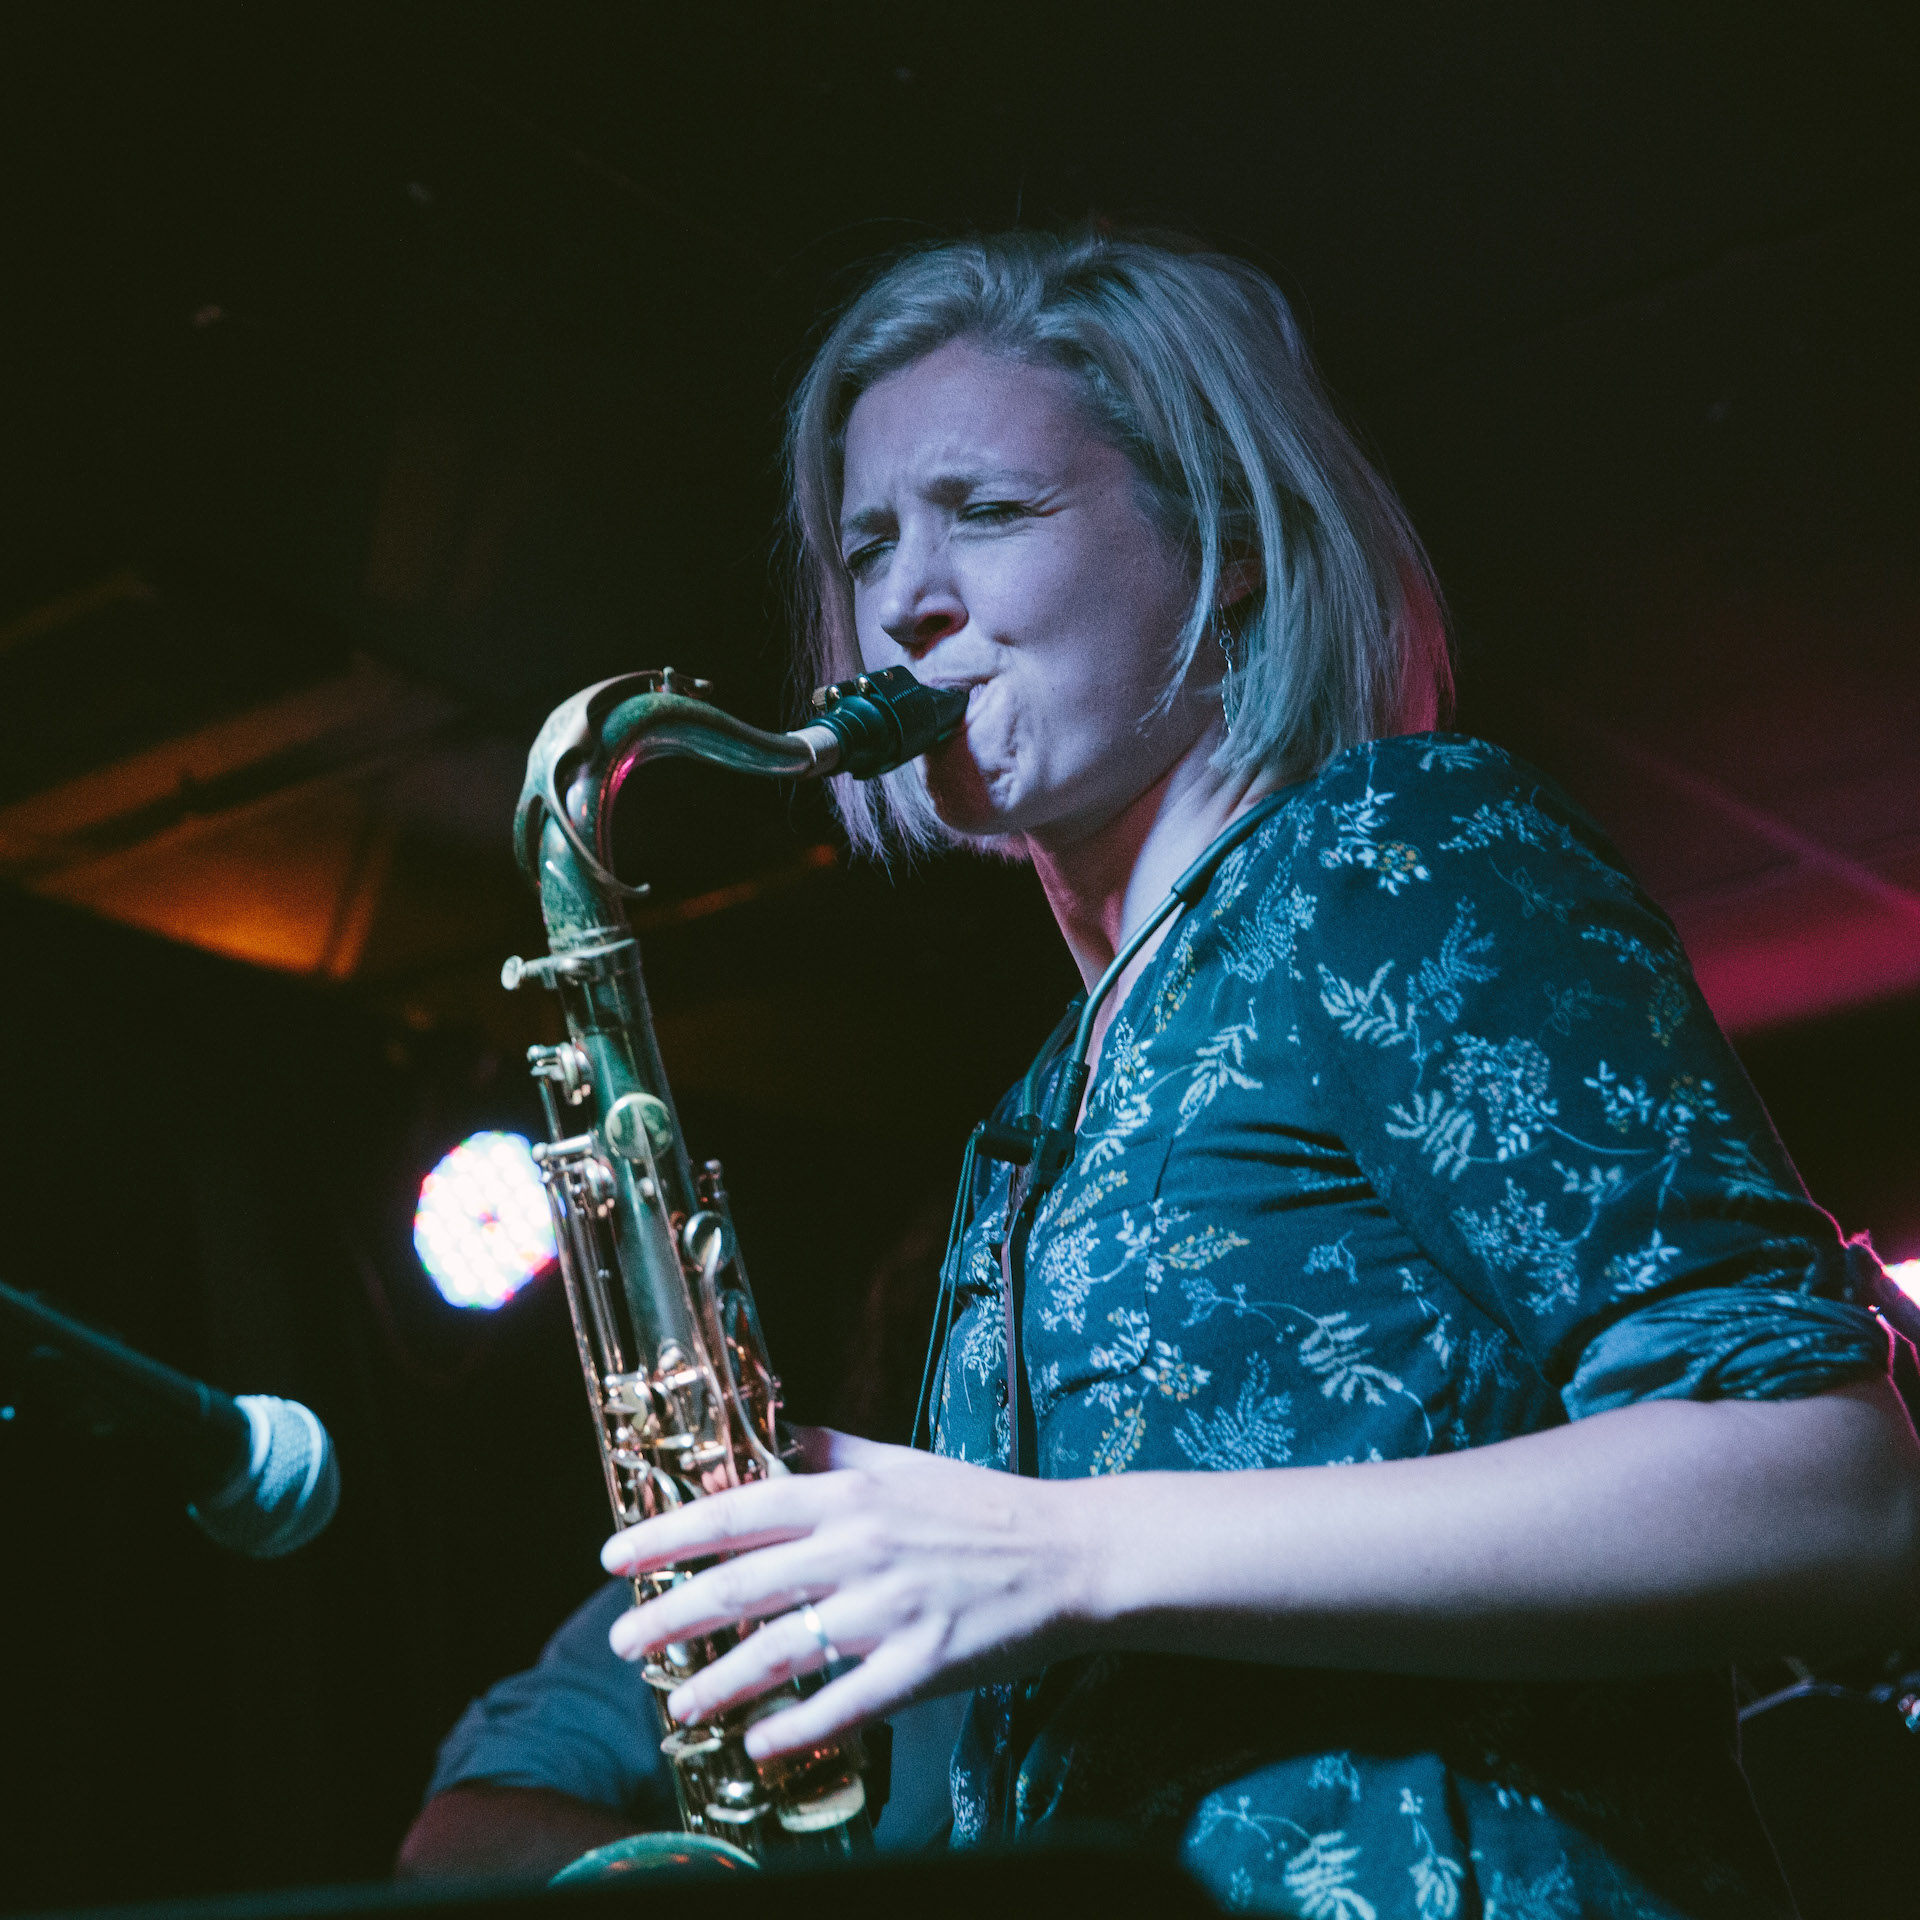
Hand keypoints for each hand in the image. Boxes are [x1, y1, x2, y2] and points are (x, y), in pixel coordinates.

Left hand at [601, 1427, 1102, 1759]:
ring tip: (677, 1706)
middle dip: (671, 1617)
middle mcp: (858, 1546)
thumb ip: (829, 1450)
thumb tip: (770, 1435)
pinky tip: (756, 1744)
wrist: (1067, 1550)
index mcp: (848, 1493)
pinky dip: (794, 1727)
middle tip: (623, 1644)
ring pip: (780, 1647)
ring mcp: (890, 1607)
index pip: (736, 1510)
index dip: (668, 1534)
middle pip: (742, 1584)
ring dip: (718, 1682)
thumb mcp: (899, 1460)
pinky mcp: (923, 1663)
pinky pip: (843, 1702)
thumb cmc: (979, 1505)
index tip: (615, 1558)